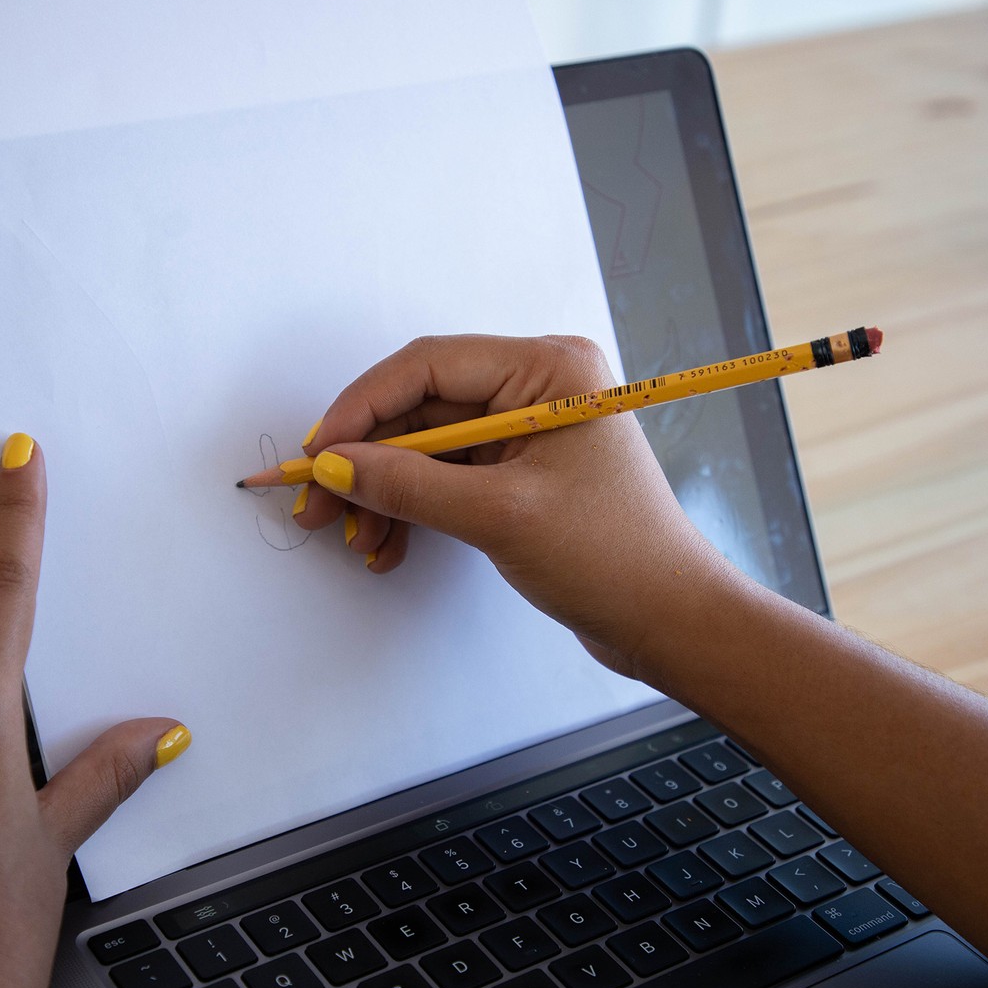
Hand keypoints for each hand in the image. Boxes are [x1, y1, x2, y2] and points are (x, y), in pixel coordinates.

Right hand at [296, 334, 740, 678]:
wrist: (671, 621)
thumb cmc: (614, 557)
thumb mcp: (501, 517)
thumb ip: (410, 486)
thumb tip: (336, 465)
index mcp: (549, 370)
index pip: (429, 366)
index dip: (362, 407)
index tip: (318, 452)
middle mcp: (538, 388)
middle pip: (421, 407)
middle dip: (367, 461)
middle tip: (317, 504)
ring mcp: (528, 432)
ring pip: (426, 449)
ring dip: (385, 493)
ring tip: (357, 541)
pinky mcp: (521, 475)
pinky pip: (446, 479)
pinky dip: (413, 511)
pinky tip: (388, 546)